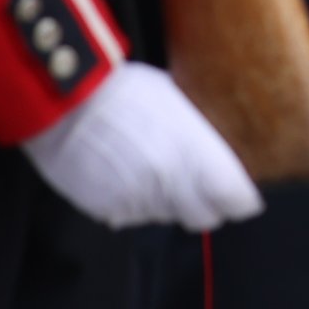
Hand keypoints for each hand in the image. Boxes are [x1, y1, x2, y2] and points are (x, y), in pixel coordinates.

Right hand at [20, 63, 261, 231]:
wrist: (67, 103)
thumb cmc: (126, 92)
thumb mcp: (178, 104)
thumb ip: (200, 139)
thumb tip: (218, 154)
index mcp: (198, 156)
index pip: (237, 200)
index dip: (241, 200)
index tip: (242, 196)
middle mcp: (173, 185)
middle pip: (205, 217)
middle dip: (206, 205)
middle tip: (200, 188)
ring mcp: (140, 201)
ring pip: (167, 216)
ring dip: (166, 201)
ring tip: (150, 169)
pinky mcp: (110, 211)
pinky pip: (132, 216)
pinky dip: (133, 202)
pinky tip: (123, 174)